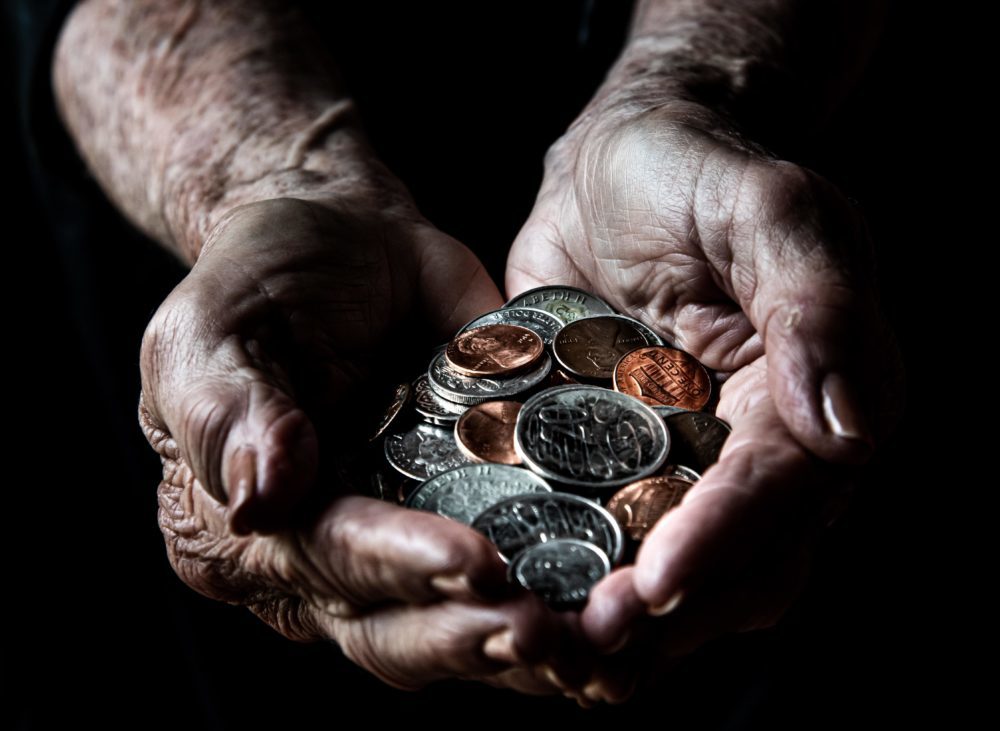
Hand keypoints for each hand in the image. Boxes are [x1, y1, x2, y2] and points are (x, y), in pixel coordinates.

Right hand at [139, 195, 574, 690]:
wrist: (343, 237)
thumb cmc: (261, 279)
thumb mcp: (212, 333)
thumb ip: (230, 417)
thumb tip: (258, 505)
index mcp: (250, 529)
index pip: (324, 563)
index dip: (397, 569)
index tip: (473, 566)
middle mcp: (325, 563)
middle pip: (394, 628)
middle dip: (472, 636)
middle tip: (549, 634)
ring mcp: (403, 550)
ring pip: (458, 627)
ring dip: (527, 650)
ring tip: (597, 645)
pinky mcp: (472, 521)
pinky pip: (514, 580)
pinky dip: (563, 607)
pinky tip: (620, 624)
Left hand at [507, 102, 901, 697]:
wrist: (623, 159)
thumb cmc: (702, 170)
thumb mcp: (770, 210)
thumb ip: (816, 305)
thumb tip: (846, 426)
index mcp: (818, 400)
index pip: (779, 491)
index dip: (722, 542)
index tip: (656, 584)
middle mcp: (760, 450)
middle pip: (736, 563)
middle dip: (669, 613)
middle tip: (591, 650)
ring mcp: (686, 464)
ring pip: (672, 571)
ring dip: (621, 626)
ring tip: (551, 657)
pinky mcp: (618, 461)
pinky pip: (603, 536)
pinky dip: (571, 578)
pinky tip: (521, 607)